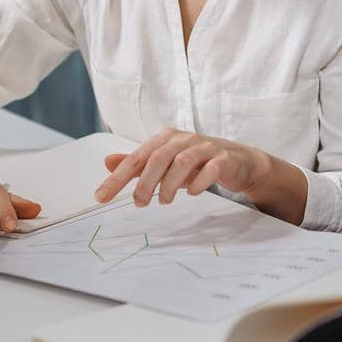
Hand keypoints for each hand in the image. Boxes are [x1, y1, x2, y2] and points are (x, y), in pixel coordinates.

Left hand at [95, 128, 280, 206]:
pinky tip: (192, 193)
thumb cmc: (198, 162)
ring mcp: (206, 147)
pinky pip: (210, 169)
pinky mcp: (225, 158)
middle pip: (158, 157)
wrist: (239, 162)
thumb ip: (138, 163)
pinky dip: (199, 182)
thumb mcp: (165, 163)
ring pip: (183, 162)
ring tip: (164, 201)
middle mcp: (185, 139)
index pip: (137, 157)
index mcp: (167, 138)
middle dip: (145, 182)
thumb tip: (107, 161)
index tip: (101, 197)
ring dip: (169, 184)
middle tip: (139, 203)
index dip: (118, 177)